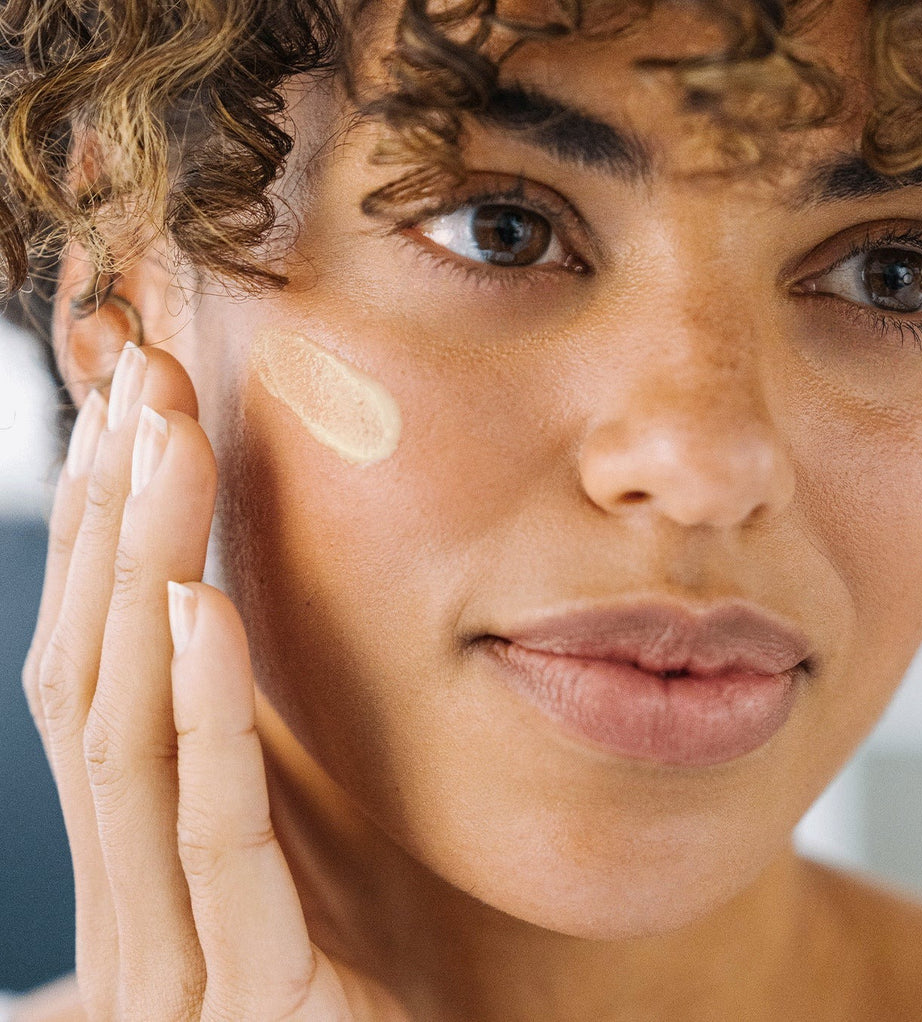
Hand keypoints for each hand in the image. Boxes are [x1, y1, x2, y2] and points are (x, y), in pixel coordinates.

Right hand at [21, 344, 399, 1019]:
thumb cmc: (363, 998)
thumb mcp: (303, 870)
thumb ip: (256, 779)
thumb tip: (235, 643)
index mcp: (139, 872)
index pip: (100, 677)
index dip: (100, 541)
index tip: (130, 416)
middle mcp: (127, 909)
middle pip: (92, 682)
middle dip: (109, 523)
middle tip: (138, 379)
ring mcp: (171, 962)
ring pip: (126, 740)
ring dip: (141, 579)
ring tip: (164, 447)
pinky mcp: (252, 1001)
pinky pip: (213, 839)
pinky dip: (201, 714)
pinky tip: (203, 606)